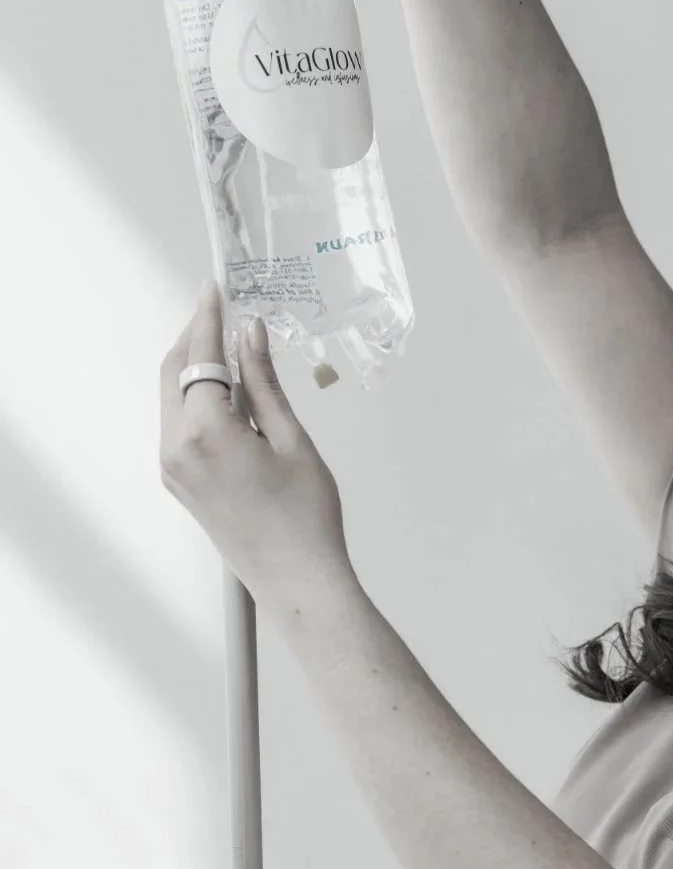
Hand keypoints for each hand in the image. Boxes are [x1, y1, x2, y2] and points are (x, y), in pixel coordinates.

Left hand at [160, 282, 354, 609]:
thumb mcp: (292, 439)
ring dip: (196, 368)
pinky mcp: (179, 481)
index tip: (215, 287)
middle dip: (195, 337)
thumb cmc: (305, 517)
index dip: (207, 316)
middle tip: (223, 311)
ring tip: (234, 350)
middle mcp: (176, 448)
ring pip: (173, 397)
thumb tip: (250, 334)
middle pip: (174, 372)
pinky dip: (197, 398)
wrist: (296, 581)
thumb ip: (264, 382)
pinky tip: (230, 393)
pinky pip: (179, 424)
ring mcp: (172, 467)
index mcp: (205, 432)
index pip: (199, 356)